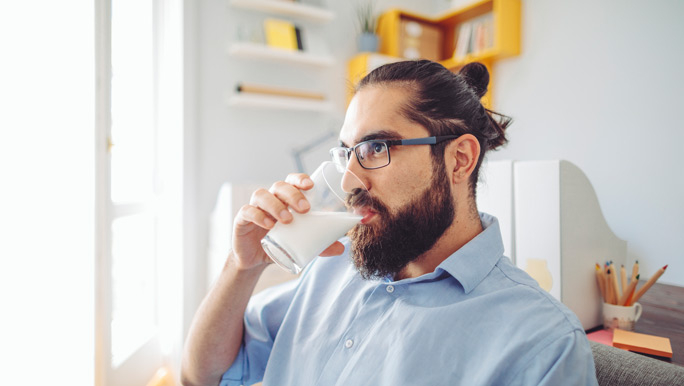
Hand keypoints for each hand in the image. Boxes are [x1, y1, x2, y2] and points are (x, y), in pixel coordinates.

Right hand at [231, 173, 345, 270]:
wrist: (256, 259)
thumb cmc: (280, 242)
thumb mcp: (301, 242)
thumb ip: (320, 244)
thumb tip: (341, 247)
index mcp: (285, 198)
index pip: (291, 180)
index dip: (300, 179)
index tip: (310, 186)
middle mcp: (270, 198)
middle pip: (279, 186)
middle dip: (293, 194)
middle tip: (304, 209)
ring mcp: (255, 207)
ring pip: (262, 195)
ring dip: (276, 205)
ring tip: (288, 220)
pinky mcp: (242, 219)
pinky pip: (247, 211)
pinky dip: (259, 216)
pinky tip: (269, 225)